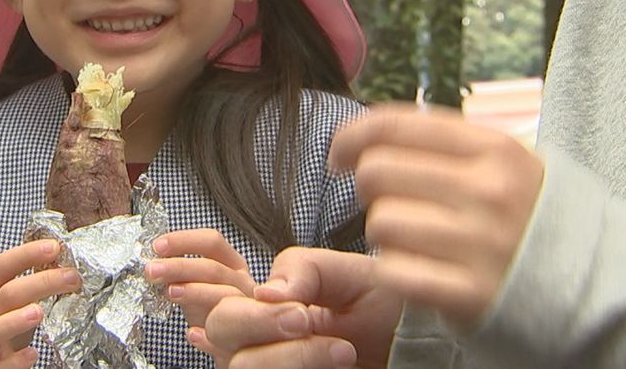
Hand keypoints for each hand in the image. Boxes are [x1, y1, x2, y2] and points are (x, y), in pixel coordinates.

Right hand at [0, 239, 80, 368]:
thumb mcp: (5, 305)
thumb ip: (26, 287)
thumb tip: (61, 263)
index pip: (0, 267)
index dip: (26, 254)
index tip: (55, 247)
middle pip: (4, 296)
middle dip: (39, 283)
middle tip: (71, 277)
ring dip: (13, 321)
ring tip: (39, 312)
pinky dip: (13, 362)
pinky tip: (32, 354)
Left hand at [145, 228, 255, 327]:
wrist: (234, 341)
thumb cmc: (212, 308)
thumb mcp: (200, 285)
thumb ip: (182, 273)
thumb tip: (152, 264)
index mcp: (232, 263)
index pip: (211, 241)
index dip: (183, 241)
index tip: (157, 246)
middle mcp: (241, 282)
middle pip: (213, 268)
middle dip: (179, 267)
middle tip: (152, 270)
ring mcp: (245, 309)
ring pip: (223, 295)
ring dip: (195, 292)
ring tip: (170, 292)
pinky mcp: (242, 335)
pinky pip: (228, 333)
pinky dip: (209, 335)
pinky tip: (191, 333)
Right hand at [195, 247, 400, 368]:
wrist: (420, 346)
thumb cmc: (387, 308)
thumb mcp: (350, 272)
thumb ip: (304, 268)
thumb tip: (265, 292)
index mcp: (266, 298)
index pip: (212, 286)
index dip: (206, 280)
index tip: (258, 292)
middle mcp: (259, 333)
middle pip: (220, 327)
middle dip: (256, 322)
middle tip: (304, 319)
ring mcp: (269, 363)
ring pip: (241, 365)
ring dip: (290, 357)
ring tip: (343, 350)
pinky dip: (297, 368)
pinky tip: (331, 364)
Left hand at [330, 104, 543, 329]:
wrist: (603, 289)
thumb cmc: (537, 220)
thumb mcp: (512, 164)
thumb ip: (451, 144)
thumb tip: (371, 132)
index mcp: (496, 150)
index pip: (397, 125)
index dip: (352, 137)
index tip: (340, 155)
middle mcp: (489, 191)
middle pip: (378, 172)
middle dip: (367, 188)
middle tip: (385, 202)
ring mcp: (481, 243)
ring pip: (380, 223)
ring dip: (384, 235)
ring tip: (413, 241)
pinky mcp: (472, 294)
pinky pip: (394, 271)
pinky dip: (393, 271)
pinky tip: (415, 270)